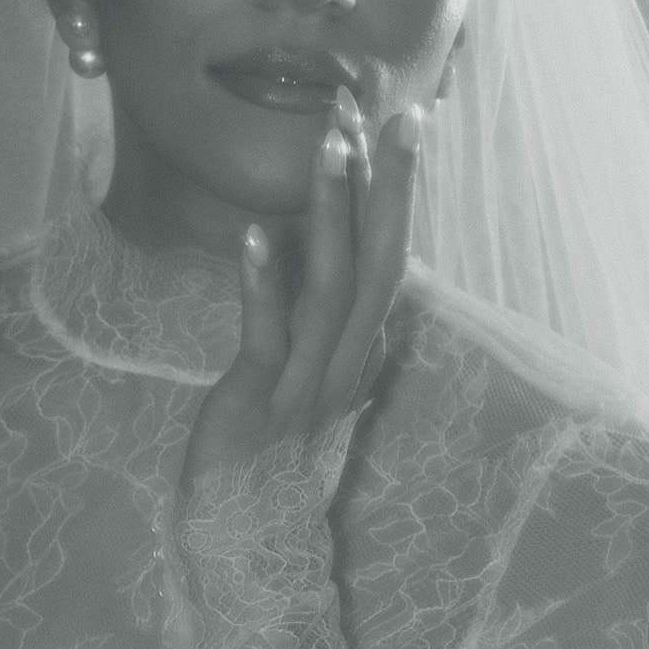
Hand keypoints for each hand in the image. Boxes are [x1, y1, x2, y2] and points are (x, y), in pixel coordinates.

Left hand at [182, 88, 419, 494]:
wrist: (247, 534)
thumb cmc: (271, 445)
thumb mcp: (304, 370)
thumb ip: (317, 312)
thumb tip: (319, 244)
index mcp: (358, 346)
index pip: (387, 255)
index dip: (390, 189)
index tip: (393, 118)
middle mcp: (346, 358)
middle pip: (384, 263)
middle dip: (392, 187)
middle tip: (401, 114)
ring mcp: (307, 381)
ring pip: (334, 289)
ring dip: (333, 215)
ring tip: (330, 148)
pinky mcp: (261, 401)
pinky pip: (269, 335)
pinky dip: (265, 284)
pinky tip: (256, 235)